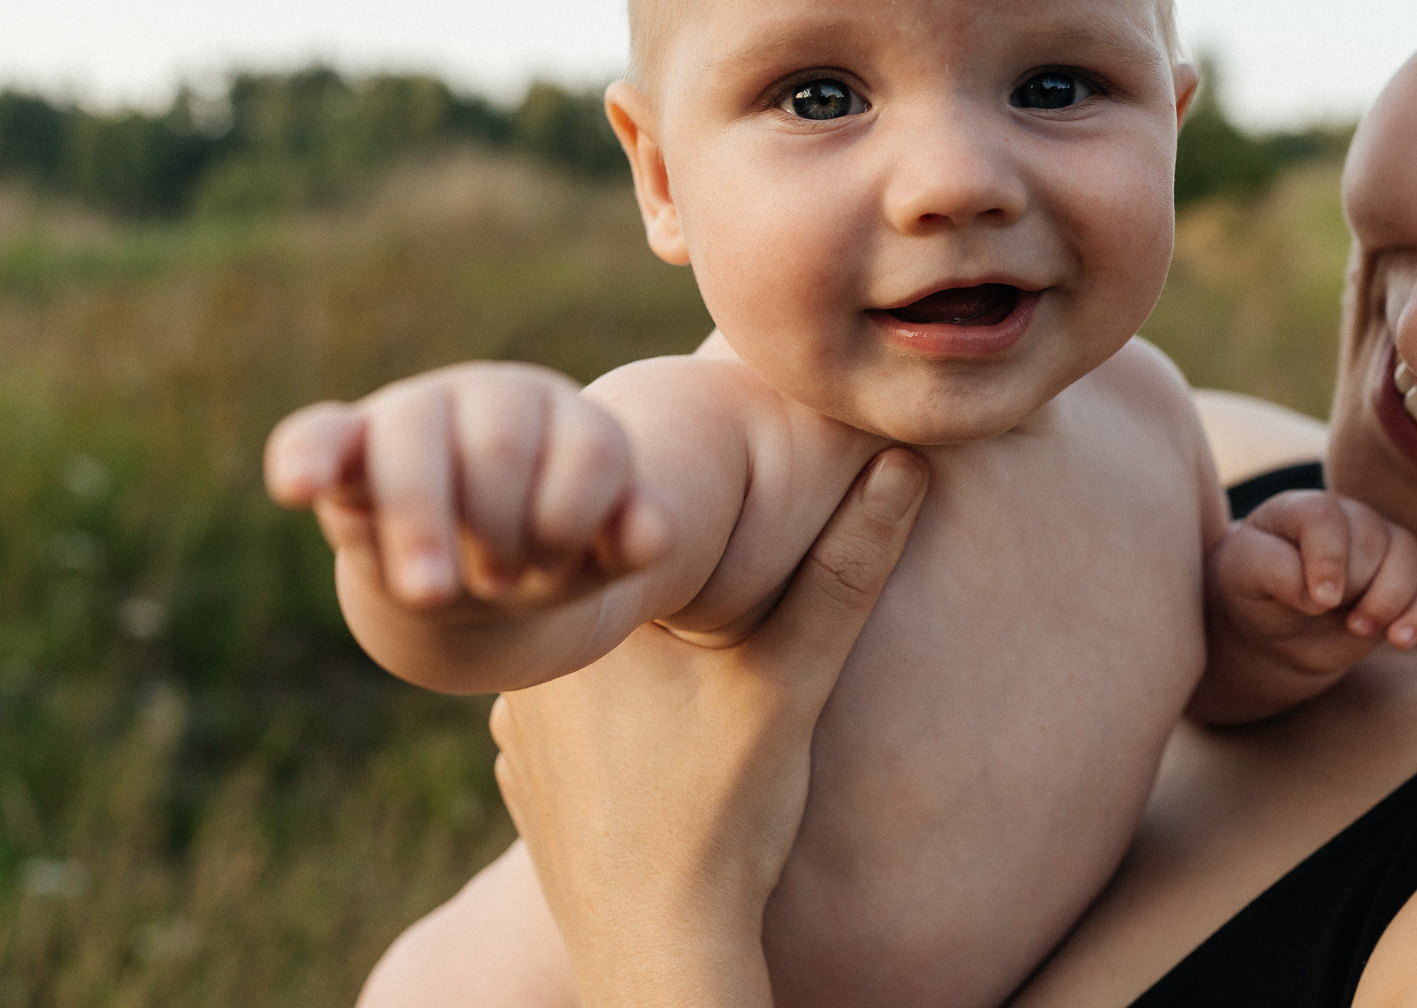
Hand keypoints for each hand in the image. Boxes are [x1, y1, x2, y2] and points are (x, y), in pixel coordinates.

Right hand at [264, 361, 673, 612]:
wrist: (472, 569)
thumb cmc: (547, 554)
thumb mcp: (595, 556)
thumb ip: (628, 541)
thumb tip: (654, 533)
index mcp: (571, 420)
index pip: (589, 451)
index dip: (574, 519)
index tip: (558, 571)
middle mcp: (494, 398)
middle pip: (498, 444)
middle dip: (499, 525)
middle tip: (502, 590)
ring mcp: (414, 414)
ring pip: (412, 438)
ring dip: (423, 519)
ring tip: (434, 594)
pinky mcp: (347, 446)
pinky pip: (317, 435)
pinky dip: (306, 456)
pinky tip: (296, 487)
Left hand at [491, 448, 929, 1007]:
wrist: (656, 952)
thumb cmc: (722, 814)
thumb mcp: (790, 682)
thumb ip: (841, 570)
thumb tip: (901, 464)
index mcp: (587, 619)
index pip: (637, 539)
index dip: (694, 545)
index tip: (732, 563)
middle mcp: (528, 663)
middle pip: (617, 601)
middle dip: (670, 607)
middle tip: (721, 638)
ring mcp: (515, 725)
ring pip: (591, 660)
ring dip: (635, 664)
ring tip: (690, 692)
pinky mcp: (521, 780)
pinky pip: (568, 718)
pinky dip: (609, 723)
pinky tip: (652, 748)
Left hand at [1192, 489, 1416, 723]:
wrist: (1277, 626)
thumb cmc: (1255, 590)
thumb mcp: (1243, 576)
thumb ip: (1273, 571)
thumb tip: (1322, 594)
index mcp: (1302, 509)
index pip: (1326, 517)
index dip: (1328, 559)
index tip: (1320, 600)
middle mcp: (1348, 518)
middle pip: (1372, 536)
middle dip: (1358, 583)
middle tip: (1333, 613)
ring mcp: (1380, 546)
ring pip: (1409, 555)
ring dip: (1391, 598)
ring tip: (1359, 628)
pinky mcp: (1404, 581)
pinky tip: (1400, 640)